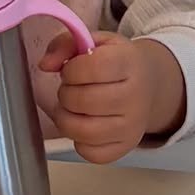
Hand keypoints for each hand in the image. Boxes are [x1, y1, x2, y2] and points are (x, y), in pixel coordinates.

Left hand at [38, 31, 186, 164]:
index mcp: (128, 63)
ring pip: (83, 131)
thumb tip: (45, 65)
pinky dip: (78, 140)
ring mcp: (132, 126)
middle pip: (83, 100)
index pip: (92, 68)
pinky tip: (83, 124)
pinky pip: (90, 153)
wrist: (149, 84)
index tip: (71, 69)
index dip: (71, 69)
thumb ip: (65, 45)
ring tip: (71, 106)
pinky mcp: (125, 147)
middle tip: (71, 88)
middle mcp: (135, 97)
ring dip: (66, 118)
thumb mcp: (96, 41)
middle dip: (66, 93)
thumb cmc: (117, 61)